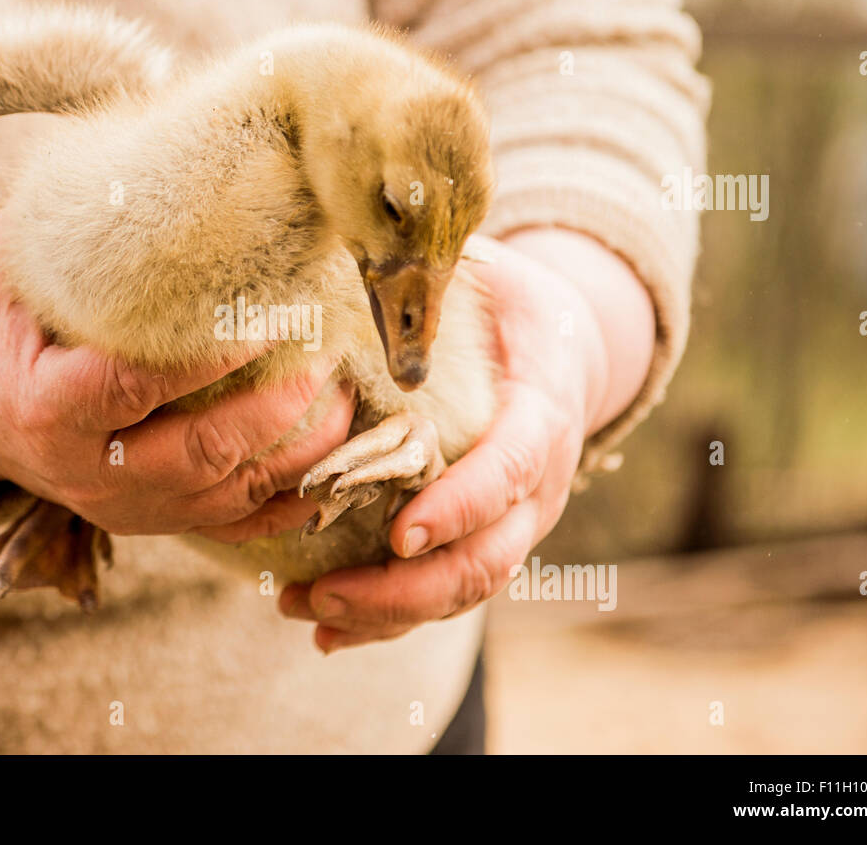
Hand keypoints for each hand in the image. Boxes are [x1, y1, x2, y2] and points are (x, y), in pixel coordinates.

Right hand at [0, 218, 355, 538]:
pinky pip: (237, 525)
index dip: (209, 354)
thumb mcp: (14, 263)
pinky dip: (294, 498)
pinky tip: (337, 455)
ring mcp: (126, 508)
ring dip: (301, 447)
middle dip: (276, 405)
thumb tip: (176, 153)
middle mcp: (87, 474)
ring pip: (231, 493)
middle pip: (201, 452)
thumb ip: (83, 225)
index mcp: (45, 410)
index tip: (271, 311)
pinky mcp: (156, 523)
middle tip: (328, 347)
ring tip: (346, 389)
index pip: (135, 385)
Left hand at [279, 227, 655, 650]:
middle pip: (491, 554)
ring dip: (390, 614)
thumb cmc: (506, 302)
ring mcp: (518, 518)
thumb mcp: (487, 271)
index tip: (401, 533)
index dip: (463, 504)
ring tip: (309, 613)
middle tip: (326, 592)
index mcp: (545, 406)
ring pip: (467, 587)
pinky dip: (392, 620)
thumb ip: (436, 273)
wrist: (558, 345)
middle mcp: (541, 478)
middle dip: (408, 587)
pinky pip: (448, 592)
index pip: (514, 465)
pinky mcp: (487, 537)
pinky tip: (332, 629)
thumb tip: (361, 237)